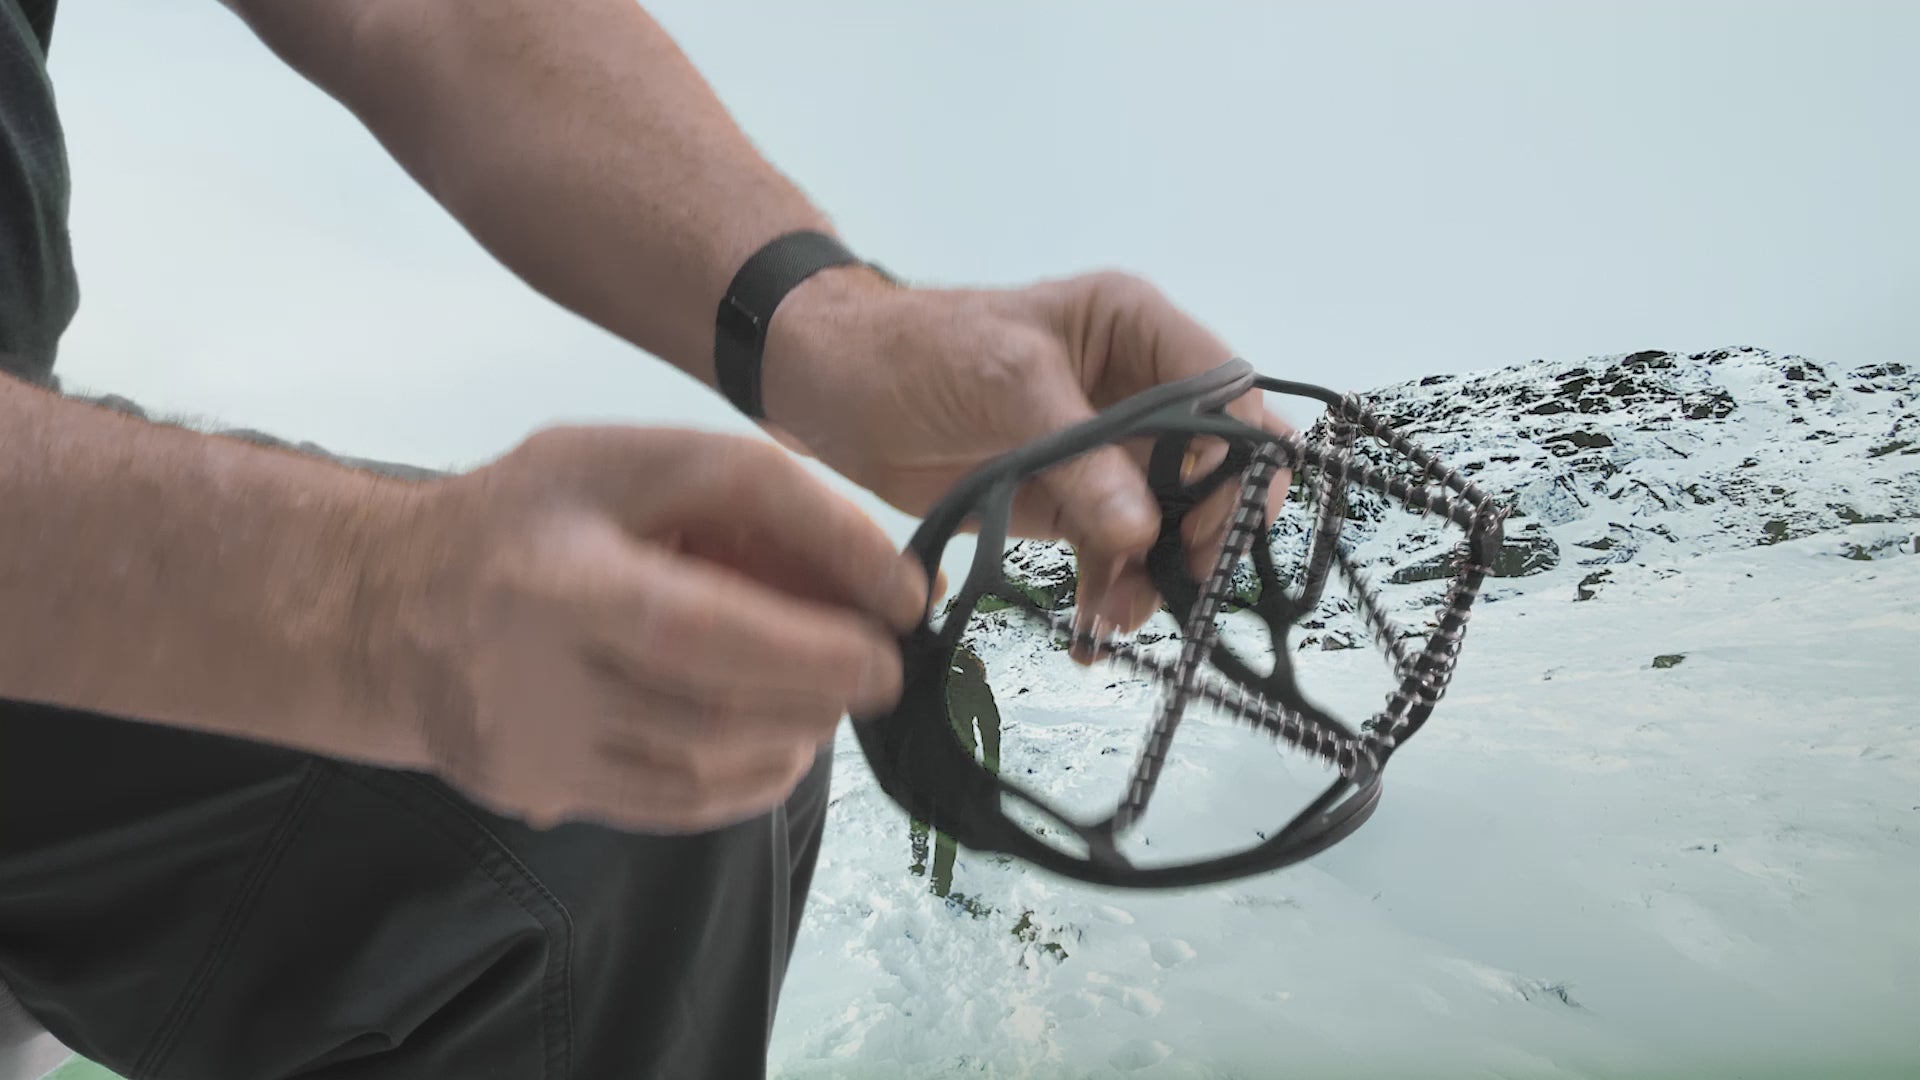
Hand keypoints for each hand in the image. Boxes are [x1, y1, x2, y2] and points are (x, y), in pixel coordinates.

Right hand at [367, 425, 928, 830]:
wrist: (387, 606)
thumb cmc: (533, 516)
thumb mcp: (630, 460)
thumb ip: (756, 499)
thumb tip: (894, 587)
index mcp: (552, 571)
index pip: (703, 614)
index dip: (818, 623)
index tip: (903, 610)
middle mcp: (528, 670)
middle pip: (713, 702)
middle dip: (826, 683)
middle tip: (883, 668)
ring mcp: (530, 744)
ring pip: (704, 764)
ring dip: (799, 730)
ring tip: (827, 694)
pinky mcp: (538, 791)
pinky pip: (677, 806)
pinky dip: (754, 776)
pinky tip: (779, 736)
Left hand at [760, 268, 1291, 635]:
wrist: (832, 388)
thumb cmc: (917, 352)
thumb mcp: (1004, 384)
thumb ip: (1080, 456)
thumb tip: (1142, 531)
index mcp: (1136, 328)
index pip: (1227, 391)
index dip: (1238, 456)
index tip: (1210, 522)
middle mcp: (1138, 387)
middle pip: (1215, 465)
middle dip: (1204, 529)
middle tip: (1178, 583)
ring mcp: (1107, 451)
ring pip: (1170, 520)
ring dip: (1156, 572)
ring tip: (1115, 617)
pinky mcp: (1072, 503)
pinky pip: (1118, 553)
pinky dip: (1113, 591)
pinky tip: (1093, 630)